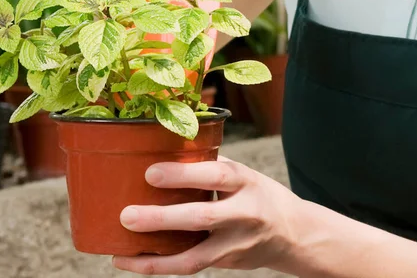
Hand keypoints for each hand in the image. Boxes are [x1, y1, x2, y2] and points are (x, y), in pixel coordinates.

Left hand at [113, 156, 310, 275]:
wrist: (294, 233)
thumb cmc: (258, 193)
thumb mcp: (243, 173)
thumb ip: (210, 165)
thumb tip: (164, 150)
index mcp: (245, 181)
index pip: (214, 176)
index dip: (183, 175)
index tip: (150, 173)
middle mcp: (243, 213)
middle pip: (203, 217)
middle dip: (162, 219)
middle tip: (127, 216)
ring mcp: (235, 244)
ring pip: (195, 256)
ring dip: (156, 258)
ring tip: (122, 253)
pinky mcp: (227, 264)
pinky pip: (191, 267)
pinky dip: (161, 266)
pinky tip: (133, 262)